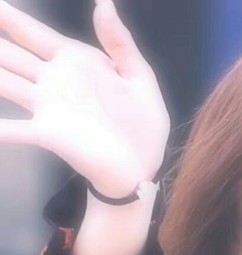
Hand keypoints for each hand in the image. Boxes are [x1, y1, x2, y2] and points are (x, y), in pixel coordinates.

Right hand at [0, 0, 168, 196]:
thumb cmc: (143, 124)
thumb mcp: (139, 79)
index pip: (33, 33)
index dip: (10, 18)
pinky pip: (13, 128)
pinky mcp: (48, 133)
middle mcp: (54, 81)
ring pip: (4, 83)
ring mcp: (48, 107)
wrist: (143, 166)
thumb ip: (120, 43)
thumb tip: (103, 3)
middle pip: (10, 55)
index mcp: (76, 62)